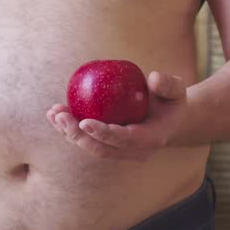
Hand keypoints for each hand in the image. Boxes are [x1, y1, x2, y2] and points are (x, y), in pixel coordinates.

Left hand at [46, 71, 187, 161]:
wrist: (169, 119)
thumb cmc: (170, 100)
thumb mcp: (176, 90)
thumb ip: (168, 84)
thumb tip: (154, 77)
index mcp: (150, 140)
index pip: (124, 140)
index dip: (104, 134)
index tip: (85, 122)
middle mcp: (133, 152)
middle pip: (101, 149)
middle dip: (78, 135)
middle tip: (61, 116)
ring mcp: (120, 152)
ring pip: (91, 147)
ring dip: (68, 133)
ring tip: (53, 114)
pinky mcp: (108, 146)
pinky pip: (87, 140)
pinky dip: (70, 129)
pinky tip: (55, 113)